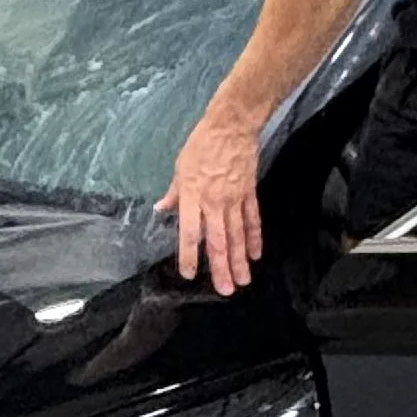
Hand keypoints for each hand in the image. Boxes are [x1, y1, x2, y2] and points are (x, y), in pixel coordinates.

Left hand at [157, 107, 263, 294]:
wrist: (231, 126)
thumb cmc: (201, 145)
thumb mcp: (180, 168)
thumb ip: (174, 194)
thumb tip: (161, 209)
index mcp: (193, 197)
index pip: (189, 233)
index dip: (189, 255)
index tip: (189, 274)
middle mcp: (214, 203)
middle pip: (218, 241)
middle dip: (221, 268)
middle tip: (226, 291)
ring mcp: (234, 200)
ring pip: (237, 236)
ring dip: (240, 261)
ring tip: (243, 281)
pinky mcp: (249, 194)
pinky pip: (252, 220)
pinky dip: (254, 238)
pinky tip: (256, 255)